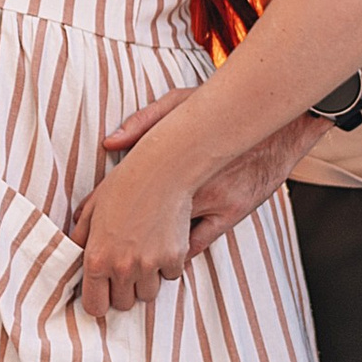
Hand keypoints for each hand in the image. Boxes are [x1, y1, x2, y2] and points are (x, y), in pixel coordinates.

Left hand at [69, 146, 193, 316]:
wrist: (161, 169)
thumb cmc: (123, 185)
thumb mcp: (93, 209)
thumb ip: (81, 238)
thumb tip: (74, 256)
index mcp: (97, 259)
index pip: (95, 307)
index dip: (99, 301)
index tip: (103, 292)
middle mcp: (122, 267)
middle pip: (124, 305)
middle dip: (123, 291)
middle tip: (125, 268)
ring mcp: (150, 265)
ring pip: (148, 294)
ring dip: (145, 281)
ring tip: (143, 254)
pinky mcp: (174, 258)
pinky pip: (170, 276)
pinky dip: (167, 266)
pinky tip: (163, 243)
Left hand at [100, 91, 317, 260]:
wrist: (276, 122)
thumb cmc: (225, 109)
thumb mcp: (181, 103)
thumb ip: (144, 122)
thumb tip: (109, 142)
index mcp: (172, 155)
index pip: (126, 187)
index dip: (101, 207)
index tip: (85, 223)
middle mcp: (190, 181)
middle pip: (142, 217)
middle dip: (120, 234)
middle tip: (104, 246)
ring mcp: (212, 199)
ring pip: (168, 237)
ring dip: (148, 249)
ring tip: (128, 258)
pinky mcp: (231, 212)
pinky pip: (197, 243)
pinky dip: (178, 252)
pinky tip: (165, 257)